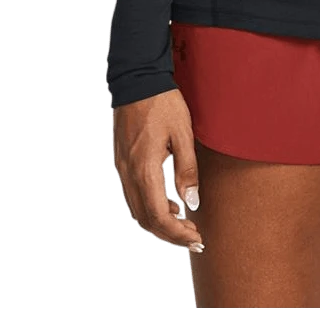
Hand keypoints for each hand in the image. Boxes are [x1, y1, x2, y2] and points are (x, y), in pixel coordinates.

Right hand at [112, 88, 204, 250]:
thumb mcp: (183, 133)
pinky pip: (134, 196)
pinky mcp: (123, 163)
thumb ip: (187, 170)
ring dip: (160, 222)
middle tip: (194, 239)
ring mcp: (123, 169)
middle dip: (170, 234)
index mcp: (145, 169)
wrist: (138, 82)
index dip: (177, 233)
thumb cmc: (163, 104)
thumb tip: (191, 203)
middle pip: (146, 219)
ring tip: (184, 224)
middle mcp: (129, 174)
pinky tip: (169, 203)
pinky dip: (151, 207)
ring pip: (138, 209)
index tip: (196, 238)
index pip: (159, 215)